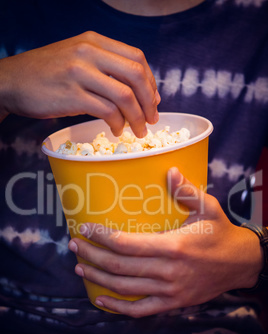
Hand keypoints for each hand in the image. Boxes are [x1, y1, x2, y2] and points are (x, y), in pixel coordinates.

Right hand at [0, 31, 159, 136]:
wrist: (12, 81)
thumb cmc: (46, 74)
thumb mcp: (76, 58)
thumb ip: (104, 68)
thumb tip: (135, 91)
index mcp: (94, 41)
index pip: (136, 58)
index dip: (151, 82)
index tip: (153, 100)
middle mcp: (89, 53)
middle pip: (135, 75)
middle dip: (150, 101)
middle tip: (152, 119)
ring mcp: (80, 73)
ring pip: (124, 96)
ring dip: (137, 117)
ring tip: (139, 130)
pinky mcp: (72, 95)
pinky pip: (107, 111)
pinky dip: (118, 123)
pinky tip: (117, 130)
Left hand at [68, 167, 262, 316]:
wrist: (240, 264)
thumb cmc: (221, 233)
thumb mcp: (209, 208)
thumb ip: (188, 191)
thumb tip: (169, 170)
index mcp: (174, 246)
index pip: (126, 243)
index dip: (102, 236)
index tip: (85, 228)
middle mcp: (168, 271)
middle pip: (119, 267)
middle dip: (92, 256)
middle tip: (74, 245)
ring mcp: (169, 291)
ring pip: (125, 288)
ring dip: (98, 279)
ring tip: (80, 268)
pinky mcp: (173, 303)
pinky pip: (141, 310)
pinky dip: (118, 308)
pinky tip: (101, 300)